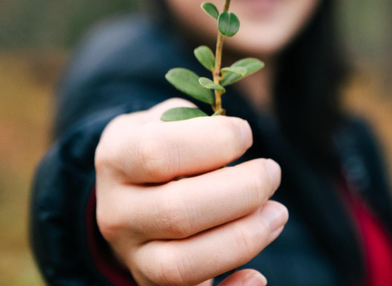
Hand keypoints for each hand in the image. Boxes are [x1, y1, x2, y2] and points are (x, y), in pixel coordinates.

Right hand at [95, 98, 286, 285]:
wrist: (132, 193)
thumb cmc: (163, 147)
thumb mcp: (165, 121)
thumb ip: (195, 123)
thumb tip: (234, 139)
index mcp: (115, 160)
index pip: (157, 153)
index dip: (214, 142)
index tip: (246, 134)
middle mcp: (117, 214)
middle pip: (178, 212)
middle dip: (242, 192)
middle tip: (271, 173)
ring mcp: (135, 257)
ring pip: (183, 265)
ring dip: (243, 239)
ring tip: (276, 213)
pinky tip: (256, 277)